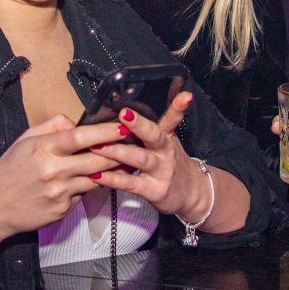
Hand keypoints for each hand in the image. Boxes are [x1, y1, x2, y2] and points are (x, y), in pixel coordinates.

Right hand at [0, 115, 125, 286]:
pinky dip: (88, 186)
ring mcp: (59, 193)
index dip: (106, 131)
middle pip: (97, 159)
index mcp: (43, 149)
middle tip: (134, 143)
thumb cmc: (9, 171)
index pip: (81, 137)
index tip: (123, 126)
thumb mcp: (24, 141)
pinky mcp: (62, 210)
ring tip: (123, 161)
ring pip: (97, 178)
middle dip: (118, 151)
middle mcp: (53, 171)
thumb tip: (77, 123)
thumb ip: (52, 128)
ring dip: (111, 170)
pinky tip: (88, 180)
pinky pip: (84, 194)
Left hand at [87, 92, 211, 222]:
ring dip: (117, 151)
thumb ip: (151, 126)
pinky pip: (131, 183)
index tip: (183, 96)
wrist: (191, 194)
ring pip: (139, 159)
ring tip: (97, 145)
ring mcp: (161, 171)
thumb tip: (131, 104)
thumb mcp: (167, 141)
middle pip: (154, 135)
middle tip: (123, 113)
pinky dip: (113, 179)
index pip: (173, 118)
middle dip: (139, 124)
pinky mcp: (154, 190)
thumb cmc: (170, 163)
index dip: (177, 106)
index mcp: (167, 136)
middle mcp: (166, 151)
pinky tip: (97, 174)